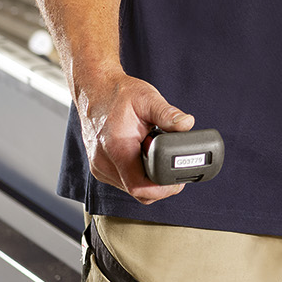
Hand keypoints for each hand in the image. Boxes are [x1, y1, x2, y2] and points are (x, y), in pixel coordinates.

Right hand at [76, 72, 194, 203]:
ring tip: (156, 159)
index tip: (177, 182)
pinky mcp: (99, 167)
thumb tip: (187, 124)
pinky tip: (144, 159)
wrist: (95, 90)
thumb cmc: (118, 94)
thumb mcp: (147, 98)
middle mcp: (103, 162)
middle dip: (158, 185)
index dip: (162, 189)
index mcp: (116, 148)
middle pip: (136, 191)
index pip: (139, 186)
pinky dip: (136, 175)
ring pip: (129, 188)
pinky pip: (122, 181)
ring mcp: (99, 167)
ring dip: (147, 180)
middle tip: (173, 171)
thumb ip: (168, 114)